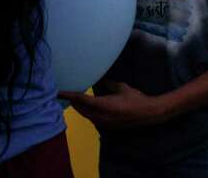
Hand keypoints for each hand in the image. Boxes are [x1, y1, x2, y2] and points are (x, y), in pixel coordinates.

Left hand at [59, 82, 173, 129]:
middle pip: (80, 109)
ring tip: (74, 98)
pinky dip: (87, 112)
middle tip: (65, 92)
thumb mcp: (122, 88)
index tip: (59, 91)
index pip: (81, 99)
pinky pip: (92, 118)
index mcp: (104, 106)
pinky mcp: (108, 125)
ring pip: (86, 115)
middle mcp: (101, 116)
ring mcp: (104, 123)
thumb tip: (102, 80)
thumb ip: (109, 84)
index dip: (69, 95)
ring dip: (79, 107)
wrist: (148, 114)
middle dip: (72, 101)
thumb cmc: (136, 99)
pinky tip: (86, 106)